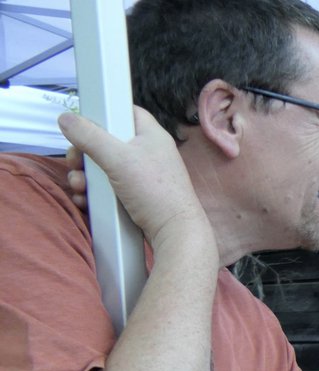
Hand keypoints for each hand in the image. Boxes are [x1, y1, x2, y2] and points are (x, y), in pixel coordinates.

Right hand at [57, 106, 212, 248]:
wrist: (175, 233)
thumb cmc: (153, 191)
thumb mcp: (118, 158)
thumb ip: (89, 137)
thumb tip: (66, 119)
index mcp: (151, 136)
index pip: (127, 111)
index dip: (105, 112)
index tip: (85, 122)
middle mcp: (149, 153)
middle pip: (107, 142)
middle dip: (84, 153)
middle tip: (75, 162)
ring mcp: (143, 177)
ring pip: (105, 168)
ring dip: (85, 176)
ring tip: (78, 186)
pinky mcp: (138, 197)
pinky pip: (110, 189)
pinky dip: (95, 193)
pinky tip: (85, 200)